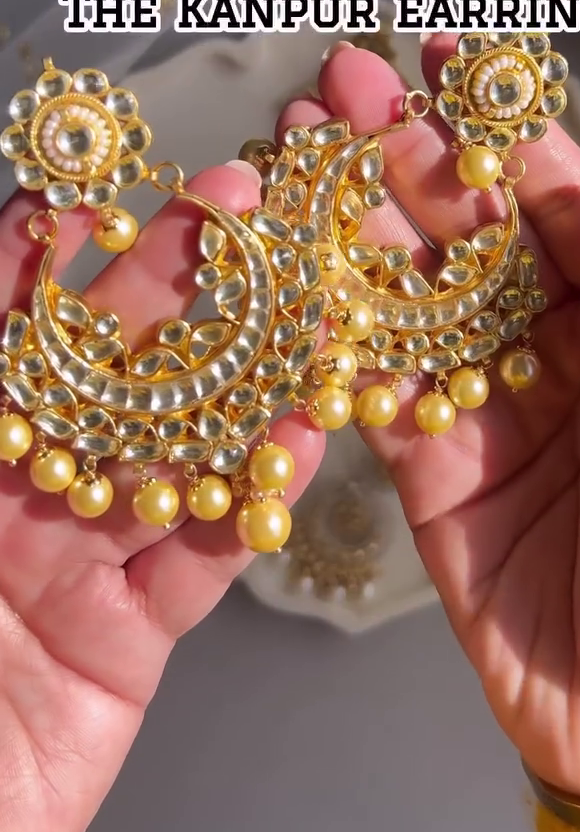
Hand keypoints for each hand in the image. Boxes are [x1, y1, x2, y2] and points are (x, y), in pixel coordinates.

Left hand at [0, 164, 323, 831]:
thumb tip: (3, 243)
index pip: (7, 332)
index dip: (43, 257)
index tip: (95, 190)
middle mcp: (15, 490)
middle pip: (105, 374)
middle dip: (170, 286)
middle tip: (236, 210)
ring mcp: (71, 562)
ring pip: (168, 457)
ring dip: (237, 386)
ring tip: (298, 312)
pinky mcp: (123, 641)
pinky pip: (197, 560)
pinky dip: (250, 502)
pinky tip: (296, 442)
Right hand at [282, 39, 579, 801]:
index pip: (555, 203)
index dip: (497, 130)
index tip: (444, 60)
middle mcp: (550, 346)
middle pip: (465, 233)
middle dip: (402, 156)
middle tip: (339, 90)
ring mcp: (481, 402)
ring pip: (406, 295)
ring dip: (350, 227)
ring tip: (293, 157)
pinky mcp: (426, 467)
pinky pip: (371, 391)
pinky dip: (329, 339)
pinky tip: (285, 278)